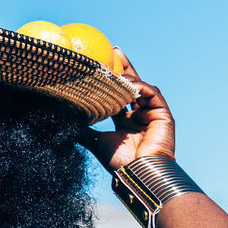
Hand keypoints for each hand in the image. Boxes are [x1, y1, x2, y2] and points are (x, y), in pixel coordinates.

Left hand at [82, 49, 175, 173]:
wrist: (139, 175)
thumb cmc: (120, 164)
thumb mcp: (97, 143)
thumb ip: (83, 132)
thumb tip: (63, 124)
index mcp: (126, 124)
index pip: (118, 97)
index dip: (111, 83)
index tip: (100, 66)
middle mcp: (140, 117)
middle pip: (132, 87)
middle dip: (124, 68)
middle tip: (113, 52)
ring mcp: (152, 115)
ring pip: (142, 88)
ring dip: (130, 78)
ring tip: (116, 70)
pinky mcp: (164, 115)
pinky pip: (152, 94)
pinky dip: (141, 87)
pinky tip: (128, 83)